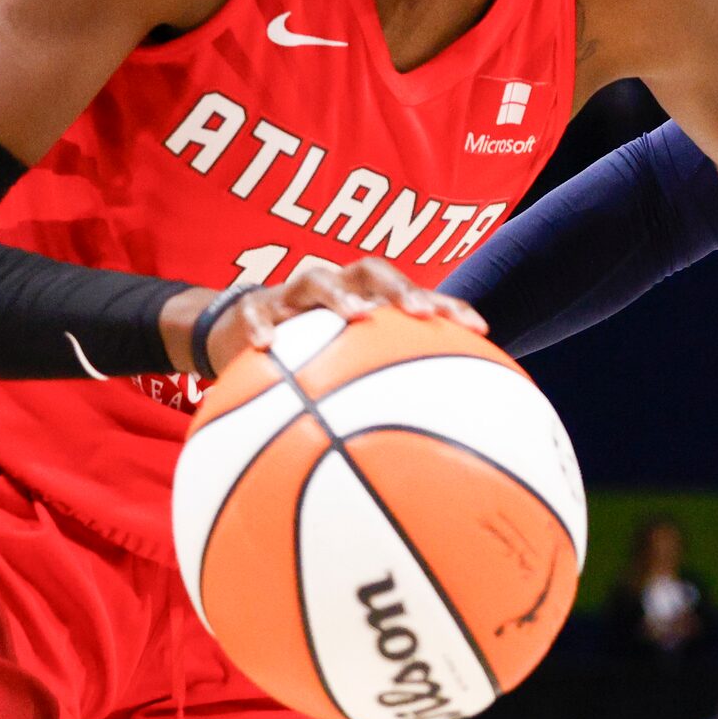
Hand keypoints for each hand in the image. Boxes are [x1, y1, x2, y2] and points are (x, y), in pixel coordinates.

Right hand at [170, 257, 487, 376]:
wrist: (238, 334)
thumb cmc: (307, 357)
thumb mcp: (345, 372)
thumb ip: (387, 396)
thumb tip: (437, 447)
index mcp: (367, 302)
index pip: (415, 295)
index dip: (448, 306)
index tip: (479, 329)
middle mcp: (336, 291)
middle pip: (371, 271)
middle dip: (399, 289)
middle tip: (419, 313)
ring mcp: (293, 296)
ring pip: (316, 279)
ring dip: (338, 296)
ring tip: (355, 317)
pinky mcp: (252, 308)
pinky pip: (254, 312)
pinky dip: (261, 325)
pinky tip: (266, 346)